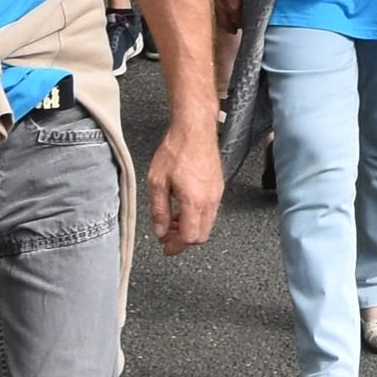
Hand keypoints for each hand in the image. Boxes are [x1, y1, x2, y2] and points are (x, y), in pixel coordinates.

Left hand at [148, 120, 221, 255]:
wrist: (194, 129)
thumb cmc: (177, 150)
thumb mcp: (157, 182)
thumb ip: (158, 210)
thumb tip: (159, 230)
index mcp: (194, 201)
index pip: (190, 238)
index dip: (176, 246)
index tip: (165, 246)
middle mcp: (210, 200)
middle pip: (201, 236)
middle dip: (183, 240)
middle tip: (167, 236)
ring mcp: (217, 194)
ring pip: (207, 224)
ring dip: (189, 228)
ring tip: (172, 220)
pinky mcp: (218, 187)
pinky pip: (210, 211)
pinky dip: (196, 216)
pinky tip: (182, 207)